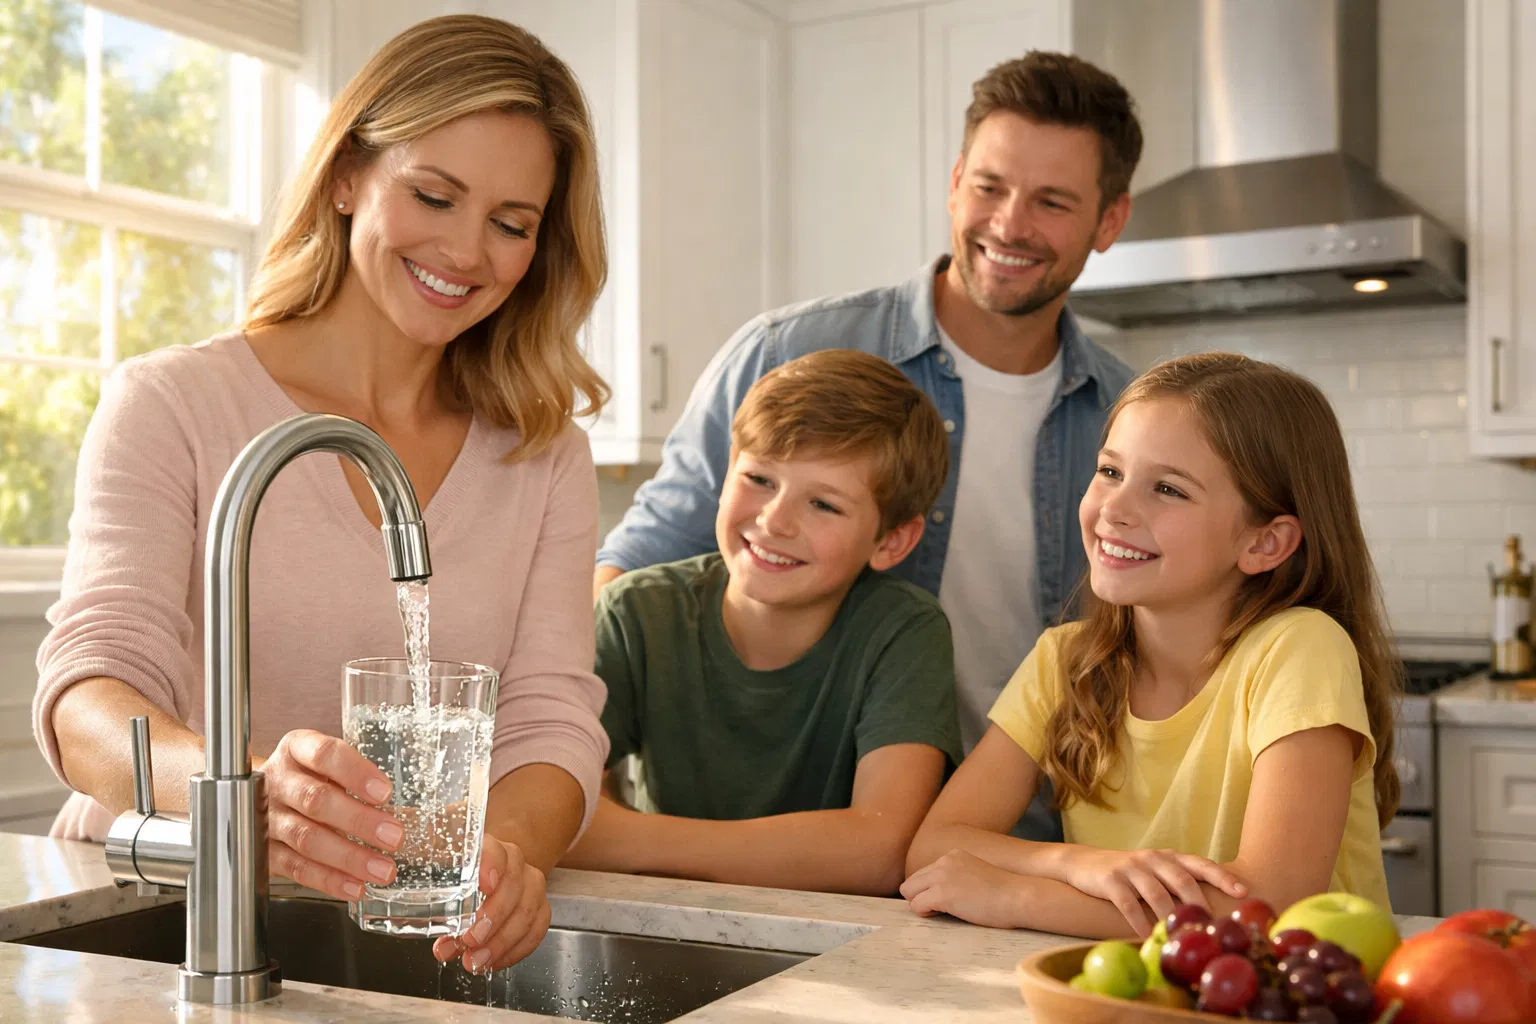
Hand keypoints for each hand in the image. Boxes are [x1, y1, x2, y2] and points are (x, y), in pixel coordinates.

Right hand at [260, 729, 402, 901]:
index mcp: (297, 748)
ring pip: (306, 838)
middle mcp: (278, 780)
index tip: (385, 793)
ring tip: (381, 869)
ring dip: (348, 857)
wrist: (266, 794)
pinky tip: (354, 886)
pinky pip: (296, 867)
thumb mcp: (331, 763)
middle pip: (315, 800)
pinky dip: (329, 879)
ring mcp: (267, 816)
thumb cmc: (311, 775)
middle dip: (359, 821)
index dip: (355, 773)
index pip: (324, 754)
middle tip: (393, 837)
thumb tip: (409, 811)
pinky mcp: (265, 850)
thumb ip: (359, 778)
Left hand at [432, 836, 550, 971]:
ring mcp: (531, 885)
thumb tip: (439, 944)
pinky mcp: (540, 907)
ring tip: (476, 960)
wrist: (488, 879)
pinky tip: (495, 961)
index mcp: (489, 850)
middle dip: (493, 918)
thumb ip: (440, 907)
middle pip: (513, 886)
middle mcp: (514, 863)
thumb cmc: (461, 882)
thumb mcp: (444, 885)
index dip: (491, 866)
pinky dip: (515, 950)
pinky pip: (537, 930)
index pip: (495, 851)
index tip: (485, 886)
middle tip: (470, 941)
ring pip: (527, 912)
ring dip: (501, 942)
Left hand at [899, 849, 1027, 928]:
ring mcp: (942, 876)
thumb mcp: (976, 876)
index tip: (945, 901)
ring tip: (943, 912)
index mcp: (953, 856)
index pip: (923, 874)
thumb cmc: (1005, 894)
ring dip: (922, 905)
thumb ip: (956, 878)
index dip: (929, 891)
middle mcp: (944, 861)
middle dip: (920, 897)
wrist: (1019, 896)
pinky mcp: (942, 893)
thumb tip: (937, 895)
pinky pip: (916, 906)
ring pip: (909, 892)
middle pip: (911, 882)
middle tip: (941, 909)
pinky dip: (926, 914)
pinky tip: (946, 914)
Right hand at [1056, 846, 1247, 936]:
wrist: (1083, 863)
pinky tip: (1146, 936)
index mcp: (1168, 857)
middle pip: (1181, 879)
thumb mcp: (1155, 871)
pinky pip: (1127, 902)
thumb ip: (1178, 883)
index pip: (1200, 864)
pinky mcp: (1110, 879)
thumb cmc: (1129, 874)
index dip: (1222, 877)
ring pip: (1155, 892)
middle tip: (1211, 924)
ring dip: (1168, 915)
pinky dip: (1138, 921)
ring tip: (1179, 935)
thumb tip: (1212, 912)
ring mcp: (1130, 867)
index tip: (1243, 892)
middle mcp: (1152, 858)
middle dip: (1198, 902)